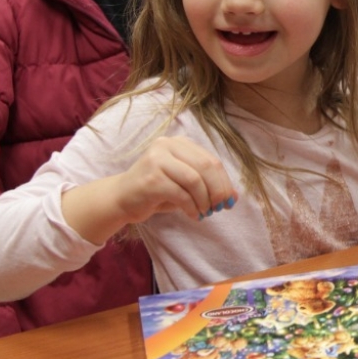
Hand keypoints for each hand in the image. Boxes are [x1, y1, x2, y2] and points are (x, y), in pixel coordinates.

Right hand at [62, 136, 236, 243]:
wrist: (121, 199)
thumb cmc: (157, 191)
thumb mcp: (186, 186)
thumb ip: (209, 186)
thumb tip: (235, 196)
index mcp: (179, 143)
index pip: (211, 160)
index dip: (224, 182)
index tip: (229, 201)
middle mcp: (167, 145)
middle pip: (206, 166)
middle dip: (218, 190)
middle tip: (220, 207)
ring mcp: (157, 159)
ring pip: (194, 180)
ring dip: (204, 200)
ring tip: (204, 212)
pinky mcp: (150, 178)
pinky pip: (181, 194)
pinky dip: (192, 207)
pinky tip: (193, 215)